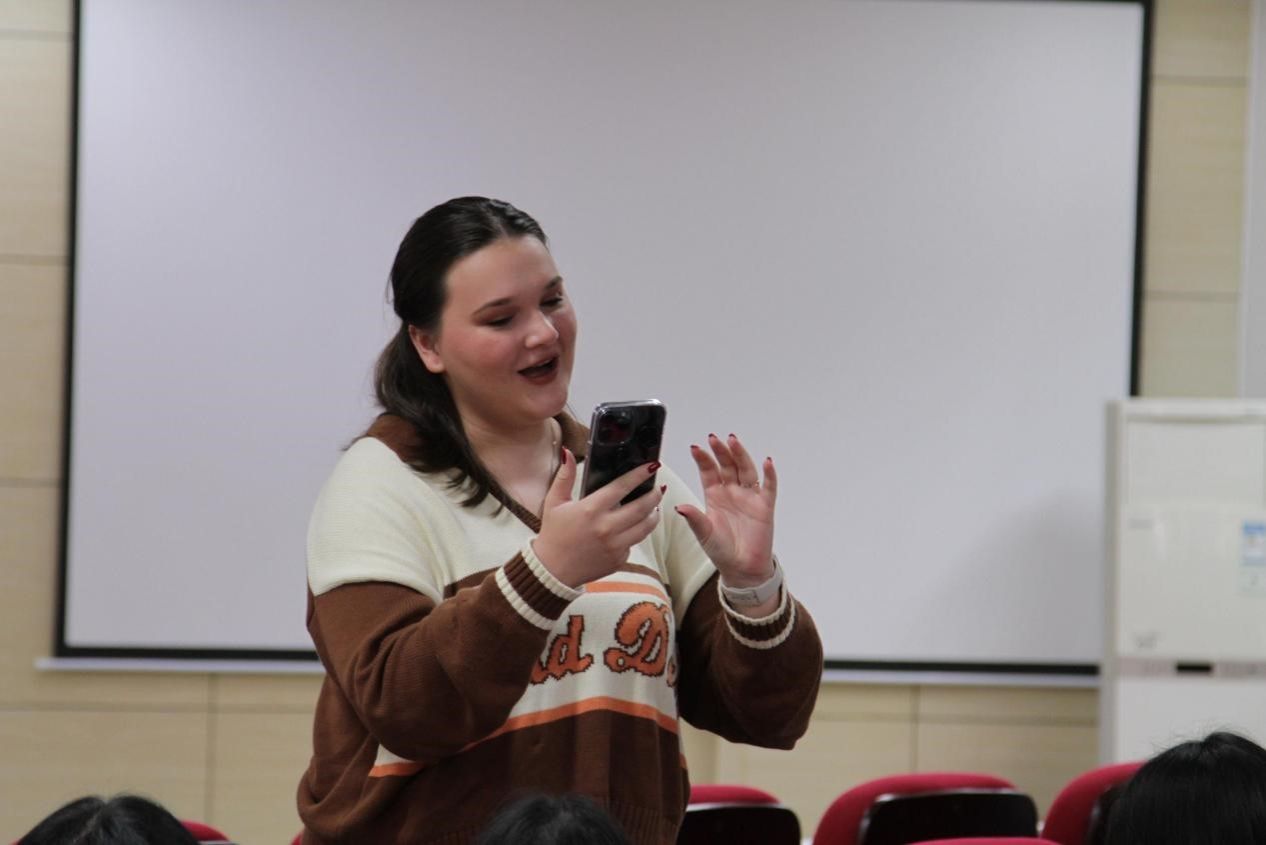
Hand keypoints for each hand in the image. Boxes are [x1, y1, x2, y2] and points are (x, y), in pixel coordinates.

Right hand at [533, 448, 664, 587]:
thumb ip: (564, 477)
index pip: (622, 487)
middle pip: (642, 506)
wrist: (552, 571)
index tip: (653, 466)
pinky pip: (635, 543)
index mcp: (591, 509)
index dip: (640, 474)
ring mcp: (615, 545)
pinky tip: (637, 526)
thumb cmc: (553, 534)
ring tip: (654, 506)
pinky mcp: (619, 559)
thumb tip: (568, 452)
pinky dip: (638, 533)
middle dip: (654, 494)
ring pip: (645, 527)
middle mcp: (606, 527)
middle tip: (658, 487)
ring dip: (654, 514)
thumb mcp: (554, 502)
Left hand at [676, 433, 776, 586]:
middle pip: (727, 466)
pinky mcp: (765, 506)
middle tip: (714, 439)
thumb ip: (694, 518)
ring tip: (733, 442)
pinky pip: (768, 486)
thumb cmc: (722, 551)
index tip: (696, 448)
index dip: (703, 459)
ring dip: (740, 455)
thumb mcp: (704, 534)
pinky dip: (769, 474)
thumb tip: (678, 507)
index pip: (709, 471)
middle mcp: (732, 492)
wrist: (742, 569)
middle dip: (721, 452)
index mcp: (714, 496)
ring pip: (746, 470)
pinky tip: (767, 462)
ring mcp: (749, 497)